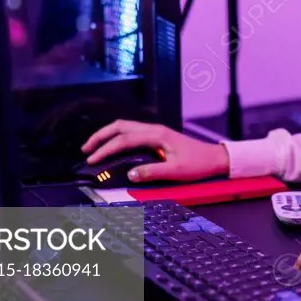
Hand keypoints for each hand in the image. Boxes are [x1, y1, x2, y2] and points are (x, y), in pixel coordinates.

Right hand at [81, 120, 229, 183]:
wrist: (215, 158)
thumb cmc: (198, 163)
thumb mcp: (175, 171)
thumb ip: (152, 172)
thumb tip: (131, 174)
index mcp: (156, 135)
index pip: (124, 139)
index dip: (106, 149)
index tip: (93, 160)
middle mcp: (154, 130)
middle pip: (120, 126)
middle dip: (101, 136)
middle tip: (86, 149)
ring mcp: (156, 132)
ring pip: (125, 127)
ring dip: (108, 135)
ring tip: (94, 147)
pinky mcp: (157, 137)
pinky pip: (132, 133)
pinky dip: (118, 137)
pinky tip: (113, 147)